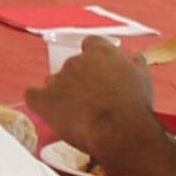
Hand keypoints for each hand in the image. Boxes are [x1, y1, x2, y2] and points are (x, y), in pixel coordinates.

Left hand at [24, 37, 156, 159]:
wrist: (119, 130)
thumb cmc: (134, 107)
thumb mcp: (143, 79)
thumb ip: (136, 63)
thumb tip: (135, 54)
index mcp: (100, 53)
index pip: (91, 44)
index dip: (94, 59)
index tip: (99, 73)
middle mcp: (76, 61)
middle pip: (72, 66)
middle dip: (80, 82)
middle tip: (94, 103)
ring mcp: (58, 78)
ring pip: (55, 83)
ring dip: (63, 95)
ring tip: (81, 116)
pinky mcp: (44, 98)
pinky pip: (33, 95)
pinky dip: (39, 102)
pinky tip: (50, 111)